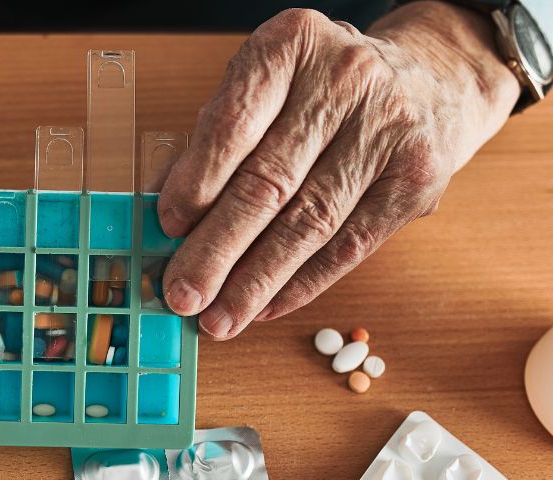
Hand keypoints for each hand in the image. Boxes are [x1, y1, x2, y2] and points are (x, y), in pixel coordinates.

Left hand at [158, 2, 519, 339]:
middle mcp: (345, 81)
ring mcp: (388, 129)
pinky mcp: (416, 179)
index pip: (234, 122)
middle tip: (182, 293)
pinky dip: (302, 283)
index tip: (167, 227)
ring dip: (256, 280)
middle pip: (270, 181)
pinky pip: (349, 245)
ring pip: (309, 222)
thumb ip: (214, 140)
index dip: (197, 182)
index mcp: (291, 45)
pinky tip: (264, 307)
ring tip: (218, 318)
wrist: (429, 79)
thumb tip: (166, 214)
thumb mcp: (264, 86)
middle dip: (217, 249)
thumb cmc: (321, 88)